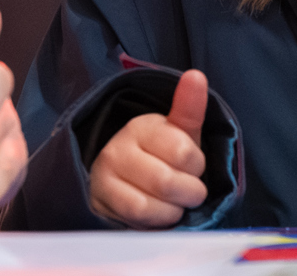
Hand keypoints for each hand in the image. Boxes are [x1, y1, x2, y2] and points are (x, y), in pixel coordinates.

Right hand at [89, 69, 209, 228]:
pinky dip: (157, 220)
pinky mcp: (99, 201)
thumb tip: (196, 75)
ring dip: (173, 209)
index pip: (183, 152)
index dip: (196, 166)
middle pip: (167, 182)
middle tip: (188, 189)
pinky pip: (136, 217)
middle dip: (188, 191)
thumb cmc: (161, 156)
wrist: (125, 181)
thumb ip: (190, 107)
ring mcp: (104, 176)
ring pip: (151, 204)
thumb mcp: (181, 133)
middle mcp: (118, 148)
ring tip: (174, 202)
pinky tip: (159, 212)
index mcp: (142, 126)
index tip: (192, 165)